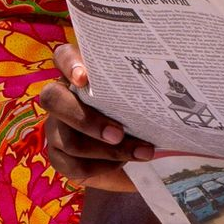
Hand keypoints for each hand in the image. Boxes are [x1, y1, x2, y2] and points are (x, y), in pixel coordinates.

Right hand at [38, 42, 153, 194]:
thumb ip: (142, 89)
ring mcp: (57, 127)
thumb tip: (171, 87)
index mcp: (80, 73)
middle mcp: (62, 96)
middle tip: (118, 133)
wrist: (136, 156)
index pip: (63, 55)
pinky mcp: (58, 156)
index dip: (69, 64)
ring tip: (139, 152)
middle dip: (85, 119)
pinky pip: (71, 165)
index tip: (85, 78)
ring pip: (68, 139)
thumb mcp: (142, 99)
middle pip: (52, 98)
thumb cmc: (141, 115)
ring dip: (106, 150)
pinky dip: (101, 167)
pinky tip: (122, 163)